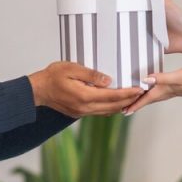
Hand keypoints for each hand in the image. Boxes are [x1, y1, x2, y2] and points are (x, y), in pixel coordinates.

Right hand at [29, 62, 144, 117]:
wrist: (38, 90)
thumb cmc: (53, 76)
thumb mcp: (71, 68)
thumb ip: (91, 74)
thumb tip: (109, 80)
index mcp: (84, 96)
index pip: (112, 96)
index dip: (128, 93)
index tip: (140, 88)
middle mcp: (85, 107)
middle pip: (113, 106)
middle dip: (129, 100)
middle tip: (143, 93)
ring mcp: (82, 112)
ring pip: (107, 112)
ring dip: (121, 105)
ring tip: (133, 98)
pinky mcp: (79, 113)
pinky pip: (99, 112)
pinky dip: (110, 108)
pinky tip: (116, 102)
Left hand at [121, 68, 181, 114]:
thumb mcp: (180, 76)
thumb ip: (162, 78)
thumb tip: (145, 81)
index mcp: (165, 89)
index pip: (145, 98)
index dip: (134, 104)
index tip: (123, 111)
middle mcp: (167, 91)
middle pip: (147, 99)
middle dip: (136, 104)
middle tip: (124, 109)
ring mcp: (173, 90)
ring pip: (153, 96)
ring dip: (143, 99)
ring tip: (134, 100)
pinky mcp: (178, 87)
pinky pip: (161, 91)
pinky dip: (153, 91)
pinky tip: (153, 87)